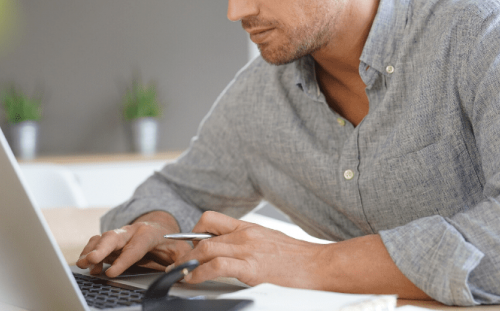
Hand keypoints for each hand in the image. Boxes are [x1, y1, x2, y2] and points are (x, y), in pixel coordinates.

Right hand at [76, 211, 191, 277]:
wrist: (160, 228)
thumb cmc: (169, 241)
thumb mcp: (181, 249)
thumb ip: (181, 260)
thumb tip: (178, 273)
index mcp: (148, 234)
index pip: (135, 248)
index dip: (123, 260)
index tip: (112, 273)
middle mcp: (131, 231)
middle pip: (113, 237)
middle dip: (101, 249)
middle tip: (90, 260)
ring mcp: (119, 235)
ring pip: (102, 239)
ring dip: (91, 251)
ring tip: (82, 263)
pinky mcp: (111, 241)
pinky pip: (97, 243)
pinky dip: (89, 252)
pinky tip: (84, 263)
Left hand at [169, 211, 431, 298]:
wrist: (321, 266)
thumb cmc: (299, 259)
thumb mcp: (270, 242)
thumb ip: (250, 243)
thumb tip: (232, 252)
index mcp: (249, 228)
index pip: (211, 219)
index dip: (193, 231)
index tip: (186, 245)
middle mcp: (245, 235)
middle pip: (202, 233)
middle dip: (185, 250)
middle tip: (179, 264)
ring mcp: (247, 249)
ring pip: (204, 247)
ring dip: (188, 262)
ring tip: (181, 274)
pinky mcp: (250, 267)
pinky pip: (214, 265)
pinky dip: (198, 273)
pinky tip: (193, 280)